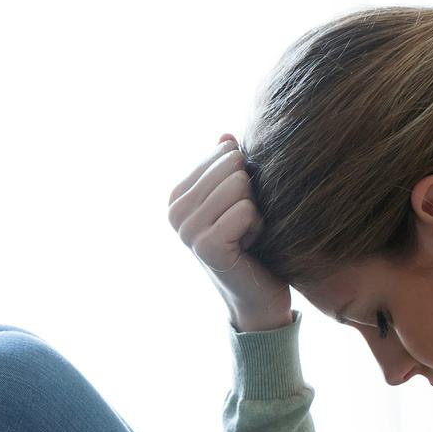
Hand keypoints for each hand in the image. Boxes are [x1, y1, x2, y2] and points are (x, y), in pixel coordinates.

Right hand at [167, 134, 291, 328]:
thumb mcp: (238, 199)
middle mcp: (174, 212)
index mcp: (177, 196)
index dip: (244, 177)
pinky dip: (258, 227)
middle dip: (251, 193)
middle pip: (233, 165)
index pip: (224, 150)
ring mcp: (187, 230)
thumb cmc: (252, 244)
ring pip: (240, 184)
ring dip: (256, 210)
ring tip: (247, 234)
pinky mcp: (206, 246)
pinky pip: (246, 210)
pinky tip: (250, 246)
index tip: (238, 210)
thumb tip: (225, 135)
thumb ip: (228, 168)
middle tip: (245, 224)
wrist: (258, 296)